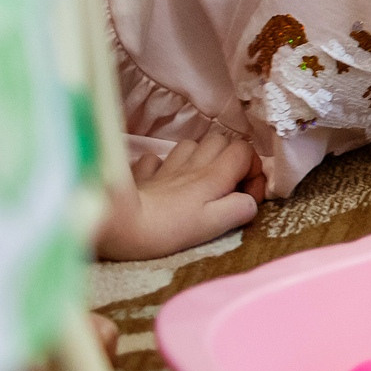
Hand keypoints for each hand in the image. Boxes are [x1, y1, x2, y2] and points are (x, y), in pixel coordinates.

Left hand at [97, 128, 259, 259]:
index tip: (247, 196)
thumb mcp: (211, 226)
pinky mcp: (141, 174)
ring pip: (191, 145)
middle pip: (220, 141)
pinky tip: (162, 181)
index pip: (244, 151)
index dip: (253, 170)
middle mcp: (192, 164)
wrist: (117, 223)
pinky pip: (156, 160)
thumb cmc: (166, 229)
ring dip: (200, 159)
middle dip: (229, 159)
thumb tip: (250, 202)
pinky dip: (164, 167)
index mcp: (213, 175)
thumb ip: (238, 210)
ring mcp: (165, 167)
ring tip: (197, 182)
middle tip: (225, 186)